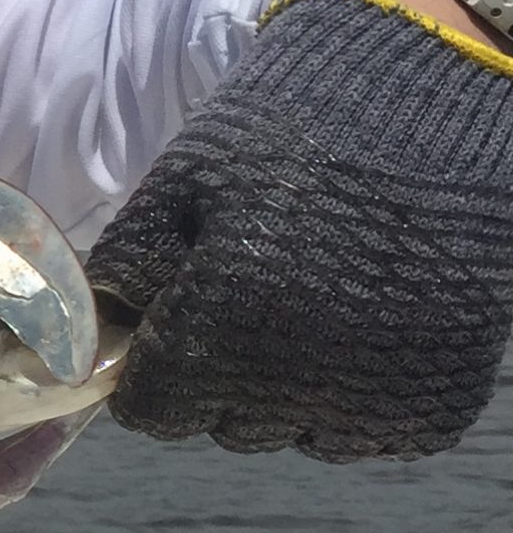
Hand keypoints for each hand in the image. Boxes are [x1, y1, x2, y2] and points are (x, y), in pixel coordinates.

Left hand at [90, 0, 512, 459]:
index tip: (171, 330)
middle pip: (229, 425)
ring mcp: (377, 401)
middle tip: (251, 298)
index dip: (152, 372)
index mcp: (226, 327)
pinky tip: (369, 318)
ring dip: (292, 388)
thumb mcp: (184, 180)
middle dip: (221, 376)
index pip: (155, 411)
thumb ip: (132, 268)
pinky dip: (361, 391)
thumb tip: (95, 331)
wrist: (436, 100)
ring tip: (316, 300)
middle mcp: (301, 382)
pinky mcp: (436, 405)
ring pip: (300, 432)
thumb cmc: (295, 128)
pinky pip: (370, 429)